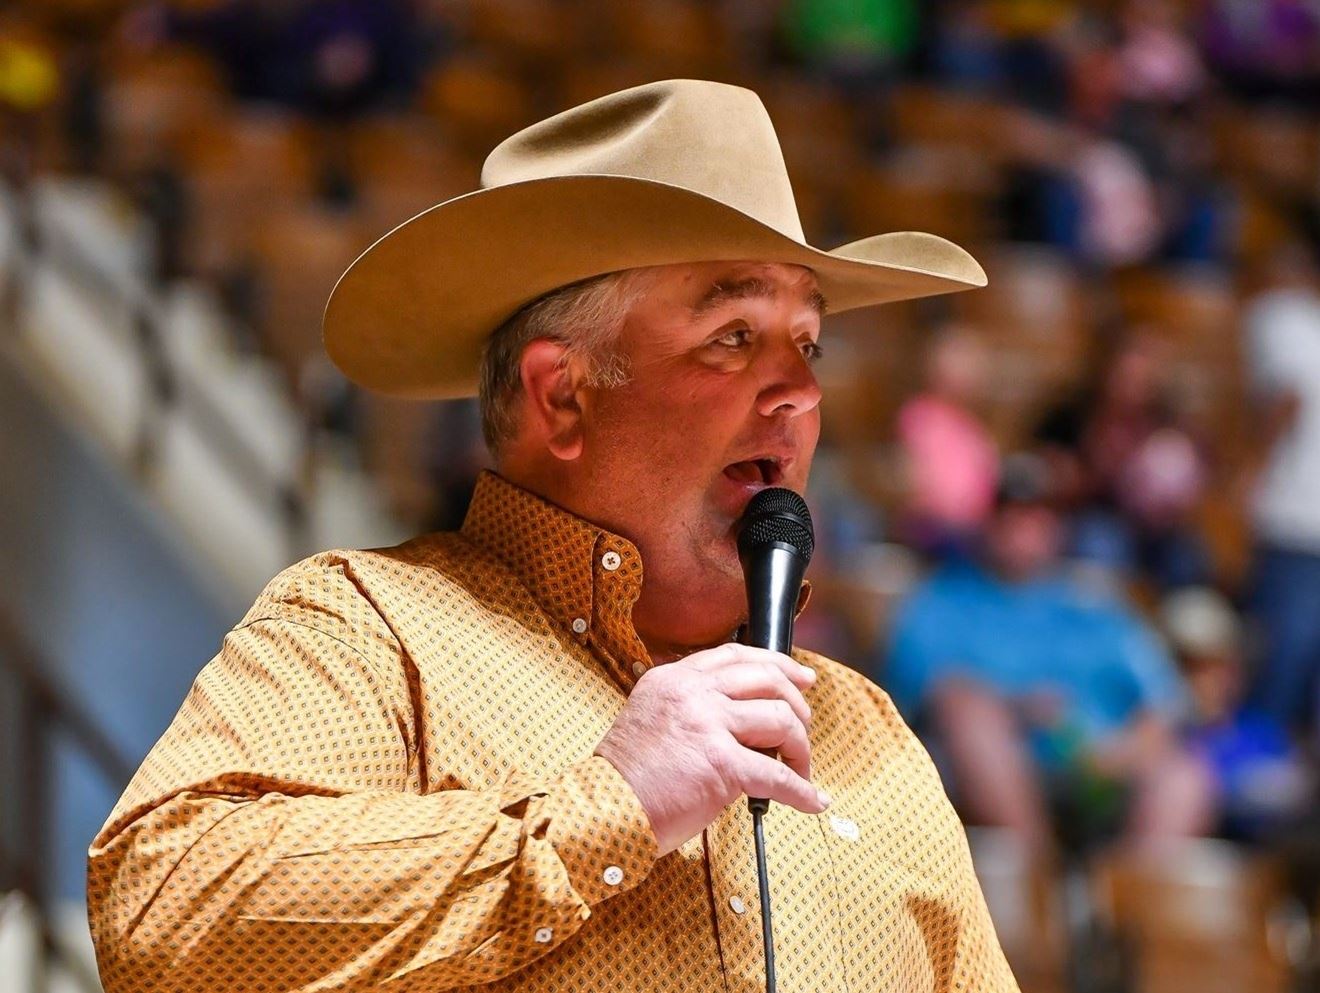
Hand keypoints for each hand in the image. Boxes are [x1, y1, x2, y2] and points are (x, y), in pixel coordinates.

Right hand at [595, 644, 828, 855]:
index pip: (735, 656)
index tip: (801, 677)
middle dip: (797, 703)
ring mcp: (708, 724)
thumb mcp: (652, 719)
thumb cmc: (627, 779)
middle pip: (767, 679)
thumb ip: (691, 709)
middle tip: (805, 726)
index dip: (777, 664)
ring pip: (781, 720)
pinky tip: (813, 801)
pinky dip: (803, 791)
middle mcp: (692, 693)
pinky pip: (779, 775)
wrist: (603, 810)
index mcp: (673, 679)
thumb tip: (745, 724)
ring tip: (800, 770)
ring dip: (801, 748)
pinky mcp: (721, 763)